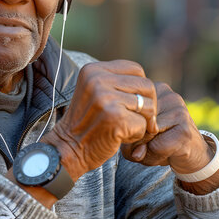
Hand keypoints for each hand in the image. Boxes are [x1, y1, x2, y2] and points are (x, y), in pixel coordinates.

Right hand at [42, 60, 158, 180]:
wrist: (67, 149)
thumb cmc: (86, 123)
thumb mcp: (95, 92)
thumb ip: (116, 83)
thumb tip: (150, 85)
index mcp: (93, 70)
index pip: (135, 69)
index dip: (141, 87)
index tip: (133, 102)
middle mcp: (98, 80)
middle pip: (146, 85)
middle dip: (149, 105)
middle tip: (139, 119)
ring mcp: (106, 98)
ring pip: (148, 106)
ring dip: (144, 122)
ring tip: (124, 127)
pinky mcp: (116, 118)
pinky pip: (144, 124)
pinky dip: (137, 135)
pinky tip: (120, 137)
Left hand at [121, 82, 218, 193]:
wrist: (194, 152)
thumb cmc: (160, 141)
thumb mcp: (138, 134)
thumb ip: (129, 137)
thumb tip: (136, 152)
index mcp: (150, 88)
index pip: (125, 107)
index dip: (125, 127)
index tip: (134, 136)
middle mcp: (165, 93)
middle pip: (133, 119)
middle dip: (133, 141)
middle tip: (144, 147)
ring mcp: (177, 109)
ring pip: (144, 134)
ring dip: (144, 151)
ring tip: (154, 150)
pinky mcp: (184, 129)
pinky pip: (156, 146)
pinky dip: (154, 157)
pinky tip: (165, 154)